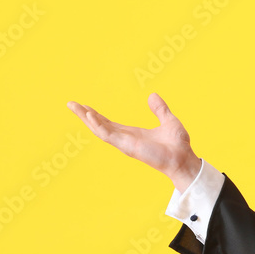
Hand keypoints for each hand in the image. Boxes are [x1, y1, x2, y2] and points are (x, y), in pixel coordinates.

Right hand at [67, 93, 201, 192]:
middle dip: (84, 115)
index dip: (96, 115)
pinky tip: (89, 116)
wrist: (184, 158)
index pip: (109, 123)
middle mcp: (125, 139)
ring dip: (87, 118)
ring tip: (75, 107)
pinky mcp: (127, 146)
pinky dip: (98, 125)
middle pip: (99, 125)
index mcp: (133, 133)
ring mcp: (125, 143)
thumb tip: (152, 95)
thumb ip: (159, 109)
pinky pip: (108, 135)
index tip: (84, 107)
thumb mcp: (168, 120)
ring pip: (99, 129)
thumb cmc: (178, 144)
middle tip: (70, 104)